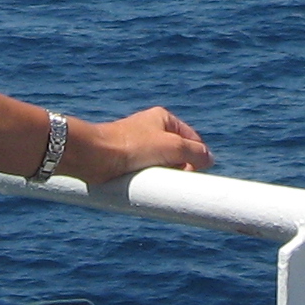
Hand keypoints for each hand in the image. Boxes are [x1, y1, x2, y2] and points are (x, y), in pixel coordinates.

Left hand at [79, 106, 211, 180]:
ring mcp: (140, 146)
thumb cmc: (133, 145)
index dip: (197, 156)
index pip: (193, 139)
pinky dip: (152, 180)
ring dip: (166, 176)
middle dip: (181, 168)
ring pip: (164, 166)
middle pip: (179, 154)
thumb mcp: (173, 146)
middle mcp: (152, 130)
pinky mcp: (129, 162)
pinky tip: (149, 185)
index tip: (194, 172)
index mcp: (164, 118)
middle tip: (173, 176)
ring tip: (157, 179)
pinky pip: (149, 173)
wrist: (96, 155)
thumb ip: (196, 153)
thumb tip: (209, 160)